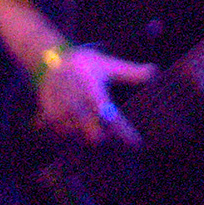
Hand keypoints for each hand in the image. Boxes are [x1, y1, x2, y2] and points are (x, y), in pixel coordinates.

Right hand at [37, 44, 154, 146]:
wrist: (51, 60)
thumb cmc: (85, 64)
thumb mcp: (107, 65)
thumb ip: (130, 72)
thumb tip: (154, 71)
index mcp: (92, 91)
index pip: (111, 118)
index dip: (125, 133)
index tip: (137, 144)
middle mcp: (76, 104)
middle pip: (95, 136)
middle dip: (105, 138)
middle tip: (112, 135)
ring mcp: (61, 112)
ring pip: (79, 138)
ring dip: (86, 136)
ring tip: (92, 128)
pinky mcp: (49, 117)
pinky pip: (63, 136)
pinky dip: (71, 134)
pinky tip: (76, 127)